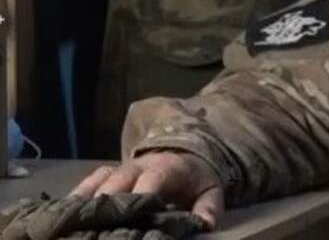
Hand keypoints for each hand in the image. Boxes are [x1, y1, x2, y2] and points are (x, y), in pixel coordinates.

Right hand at [70, 151, 224, 228]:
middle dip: (108, 203)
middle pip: (118, 181)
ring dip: (88, 202)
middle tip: (97, 227)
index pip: (152, 179)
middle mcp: (139, 166)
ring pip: (99, 182)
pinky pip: (88, 182)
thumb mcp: (209, 191)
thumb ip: (208, 208)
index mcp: (167, 169)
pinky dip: (77, 197)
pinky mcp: (106, 174)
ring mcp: (120, 169)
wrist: (184, 154)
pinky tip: (66, 215)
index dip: (140, 195)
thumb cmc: (194, 180)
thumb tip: (205, 225)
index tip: (132, 215)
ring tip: (75, 224)